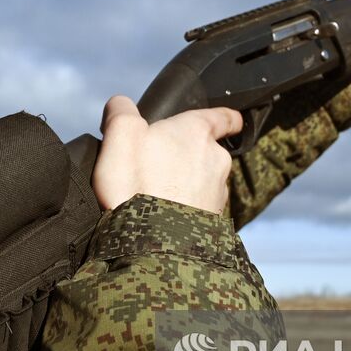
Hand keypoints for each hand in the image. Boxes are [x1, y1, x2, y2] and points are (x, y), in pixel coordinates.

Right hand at [92, 96, 243, 212]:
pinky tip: (163, 216)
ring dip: (187, 185)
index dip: (226, 118)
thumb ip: (122, 111)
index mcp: (198, 133)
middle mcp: (217, 160)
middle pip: (208, 151)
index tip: (230, 121)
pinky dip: (186, 209)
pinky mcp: (214, 222)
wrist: (153, 246)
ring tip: (155, 196)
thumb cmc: (137, 185)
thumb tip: (121, 104)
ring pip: (205, 181)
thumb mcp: (120, 135)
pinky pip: (200, 208)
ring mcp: (218, 194)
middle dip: (189, 156)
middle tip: (158, 166)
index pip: (223, 117)